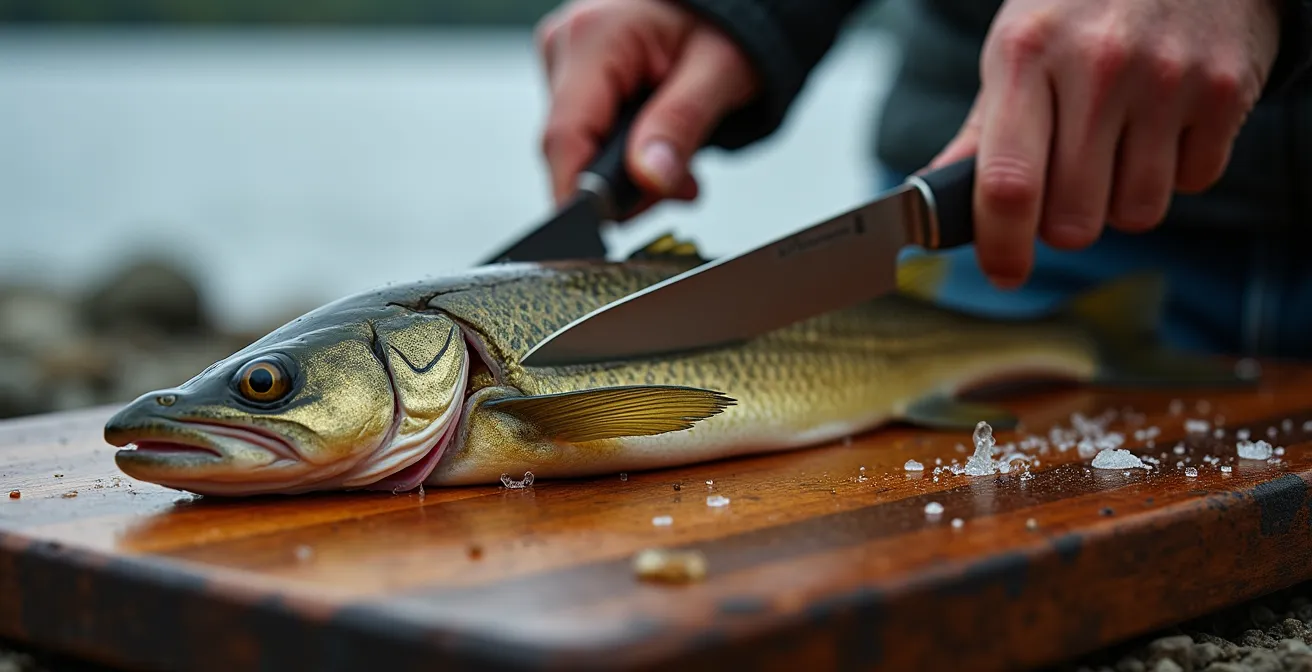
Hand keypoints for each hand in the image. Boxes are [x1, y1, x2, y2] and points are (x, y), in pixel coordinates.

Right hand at [535, 0, 759, 216]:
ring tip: (678, 163)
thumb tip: (649, 178)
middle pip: (571, 147)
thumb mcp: (720, 73)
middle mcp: (567, 45)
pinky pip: (588, 132)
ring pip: (580, 147)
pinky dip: (624, 151)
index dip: (579, 194)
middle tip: (679, 188)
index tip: (604, 232)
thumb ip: (681, 126)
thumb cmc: (729, 20)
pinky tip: (656, 144)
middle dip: (624, 185)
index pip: (565, 137)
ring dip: (629, 171)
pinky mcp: (575, 75)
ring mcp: (566, 60)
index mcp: (594, 38)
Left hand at [927, 0, 1280, 288]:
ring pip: (1136, 213)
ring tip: (1116, 147)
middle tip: (1065, 185)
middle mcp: (1098, 66)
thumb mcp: (1017, 48)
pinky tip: (1163, 123)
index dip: (1002, 245)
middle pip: (1074, 219)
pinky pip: (1195, 182)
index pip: (1008, 184)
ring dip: (1121, 202)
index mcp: (1026, 55)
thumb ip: (980, 133)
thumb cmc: (1081, 7)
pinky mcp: (1225, 90)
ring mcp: (1167, 77)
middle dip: (1063, 223)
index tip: (1004, 273)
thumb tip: (933, 203)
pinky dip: (1177, 171)